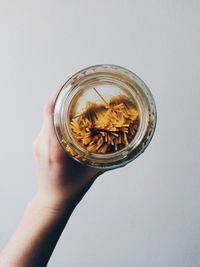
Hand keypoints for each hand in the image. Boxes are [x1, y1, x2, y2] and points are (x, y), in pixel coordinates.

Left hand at [32, 88, 102, 212]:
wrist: (51, 201)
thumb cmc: (70, 190)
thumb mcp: (92, 174)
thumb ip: (109, 161)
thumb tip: (126, 150)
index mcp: (55, 148)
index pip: (50, 112)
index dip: (57, 95)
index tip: (68, 84)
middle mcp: (43, 143)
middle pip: (47, 110)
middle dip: (60, 96)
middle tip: (75, 90)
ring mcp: (38, 143)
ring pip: (45, 116)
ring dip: (57, 106)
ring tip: (73, 101)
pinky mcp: (38, 145)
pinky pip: (45, 124)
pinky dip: (55, 116)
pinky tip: (67, 118)